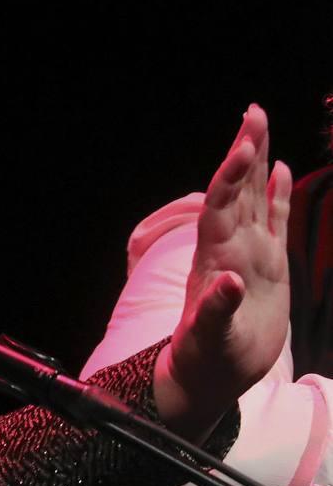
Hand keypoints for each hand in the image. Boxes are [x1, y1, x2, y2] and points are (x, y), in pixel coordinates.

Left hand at [156, 103, 291, 438]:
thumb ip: (216, 311)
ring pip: (254, 197)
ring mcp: (249, 252)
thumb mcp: (209, 339)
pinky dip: (276, 194)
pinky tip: (281, 169)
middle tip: (253, 111)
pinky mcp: (267, 265)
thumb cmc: (204, 358)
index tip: (244, 145)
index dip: (231, 177)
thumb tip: (227, 282)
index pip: (222, 207)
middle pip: (237, 190)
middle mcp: (231, 247)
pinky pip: (272, 220)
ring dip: (257, 162)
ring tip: (260, 124)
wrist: (210, 373)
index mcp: (216, 258)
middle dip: (244, 150)